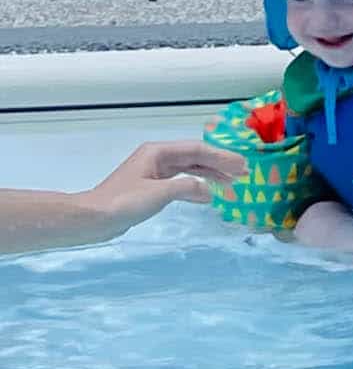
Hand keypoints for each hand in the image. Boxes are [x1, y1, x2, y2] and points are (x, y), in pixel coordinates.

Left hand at [81, 139, 244, 233]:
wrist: (95, 218)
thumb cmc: (123, 202)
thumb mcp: (159, 193)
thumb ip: (187, 188)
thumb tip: (209, 190)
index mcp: (158, 152)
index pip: (197, 150)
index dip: (221, 157)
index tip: (242, 166)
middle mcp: (157, 158)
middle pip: (195, 157)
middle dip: (219, 164)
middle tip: (243, 173)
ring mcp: (153, 172)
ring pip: (189, 169)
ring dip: (210, 175)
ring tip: (231, 183)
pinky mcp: (151, 187)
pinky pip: (181, 181)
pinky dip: (196, 186)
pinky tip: (208, 194)